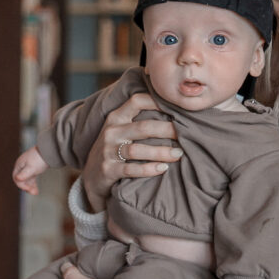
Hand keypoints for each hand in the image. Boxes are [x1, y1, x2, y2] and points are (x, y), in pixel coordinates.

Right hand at [12, 146, 48, 194]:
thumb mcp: (32, 167)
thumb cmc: (40, 158)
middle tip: (33, 192)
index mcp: (19, 165)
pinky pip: (31, 178)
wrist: (50, 150)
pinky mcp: (34, 168)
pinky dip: (33, 184)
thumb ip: (24, 174)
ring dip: (30, 187)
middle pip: (21, 180)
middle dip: (26, 187)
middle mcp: (22, 166)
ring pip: (27, 180)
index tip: (28, 189)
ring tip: (35, 192)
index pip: (16, 178)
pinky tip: (36, 189)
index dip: (21, 185)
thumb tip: (17, 178)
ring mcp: (28, 167)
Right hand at [82, 93, 182, 212]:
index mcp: (116, 117)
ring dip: (161, 152)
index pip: (136, 101)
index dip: (157, 101)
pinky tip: (163, 168)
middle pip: (143, 127)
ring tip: (178, 154)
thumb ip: (138, 119)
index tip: (177, 107)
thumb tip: (173, 110)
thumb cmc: (115, 150)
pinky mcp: (108, 170)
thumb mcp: (120, 130)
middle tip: (187, 133)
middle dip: (167, 130)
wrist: (92, 177)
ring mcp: (108, 151)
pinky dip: (149, 169)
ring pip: (137, 150)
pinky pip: (131, 169)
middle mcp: (111, 131)